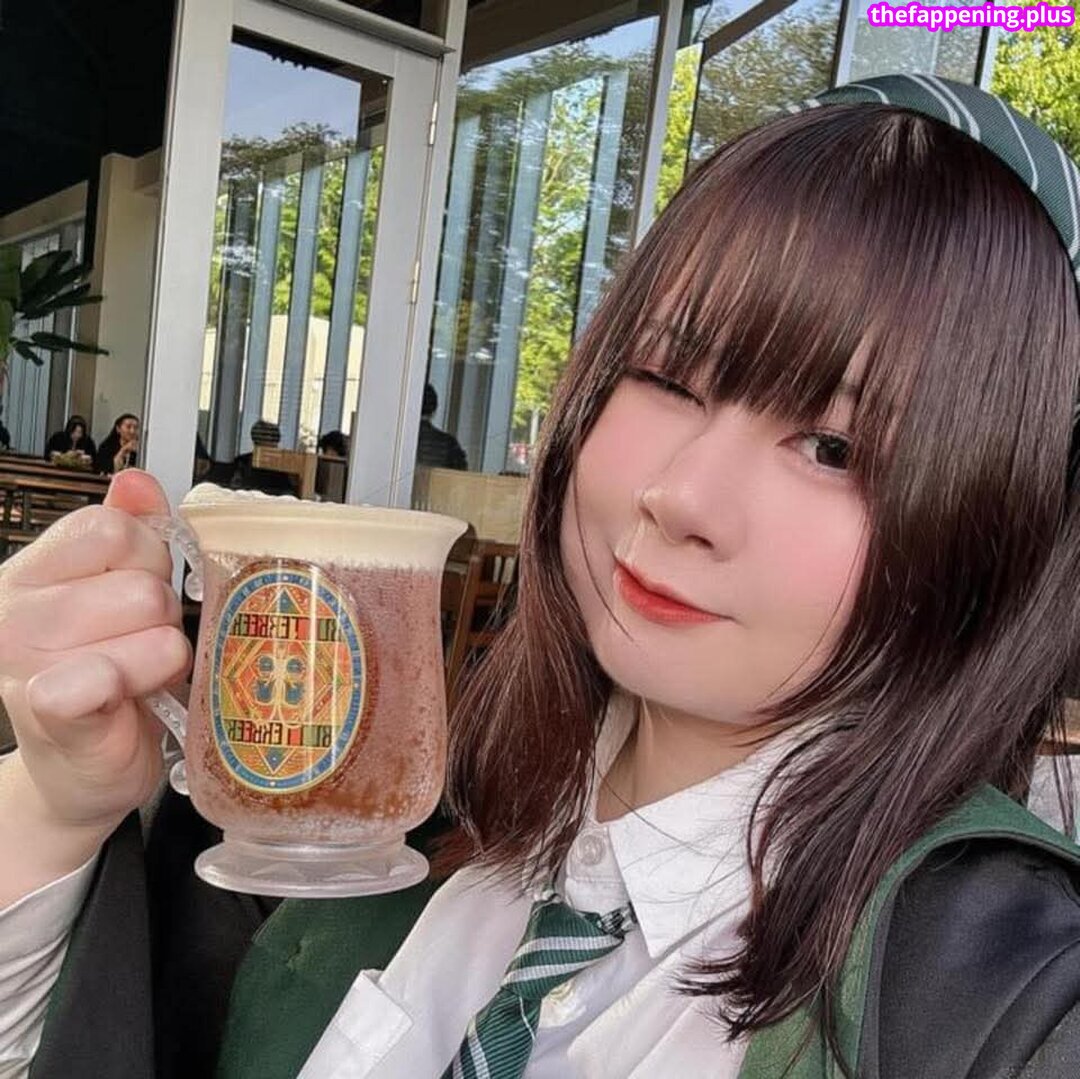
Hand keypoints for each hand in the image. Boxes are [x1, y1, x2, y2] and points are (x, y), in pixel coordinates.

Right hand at [0, 471, 190, 838]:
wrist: (83, 770)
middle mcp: (15, 612)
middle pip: (142, 581)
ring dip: (165, 653)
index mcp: (31, 572)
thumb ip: (129, 531)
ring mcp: (27, 663)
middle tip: (141, 644)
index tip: (140, 589)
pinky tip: (127, 698)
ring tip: (140, 674)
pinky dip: (138, 683)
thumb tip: (135, 480)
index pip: (111, 527)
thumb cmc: (106, 678)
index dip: (148, 557)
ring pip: (152, 625)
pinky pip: (107, 674)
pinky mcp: (52, 713)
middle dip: (163, 613)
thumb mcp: (115, 594)